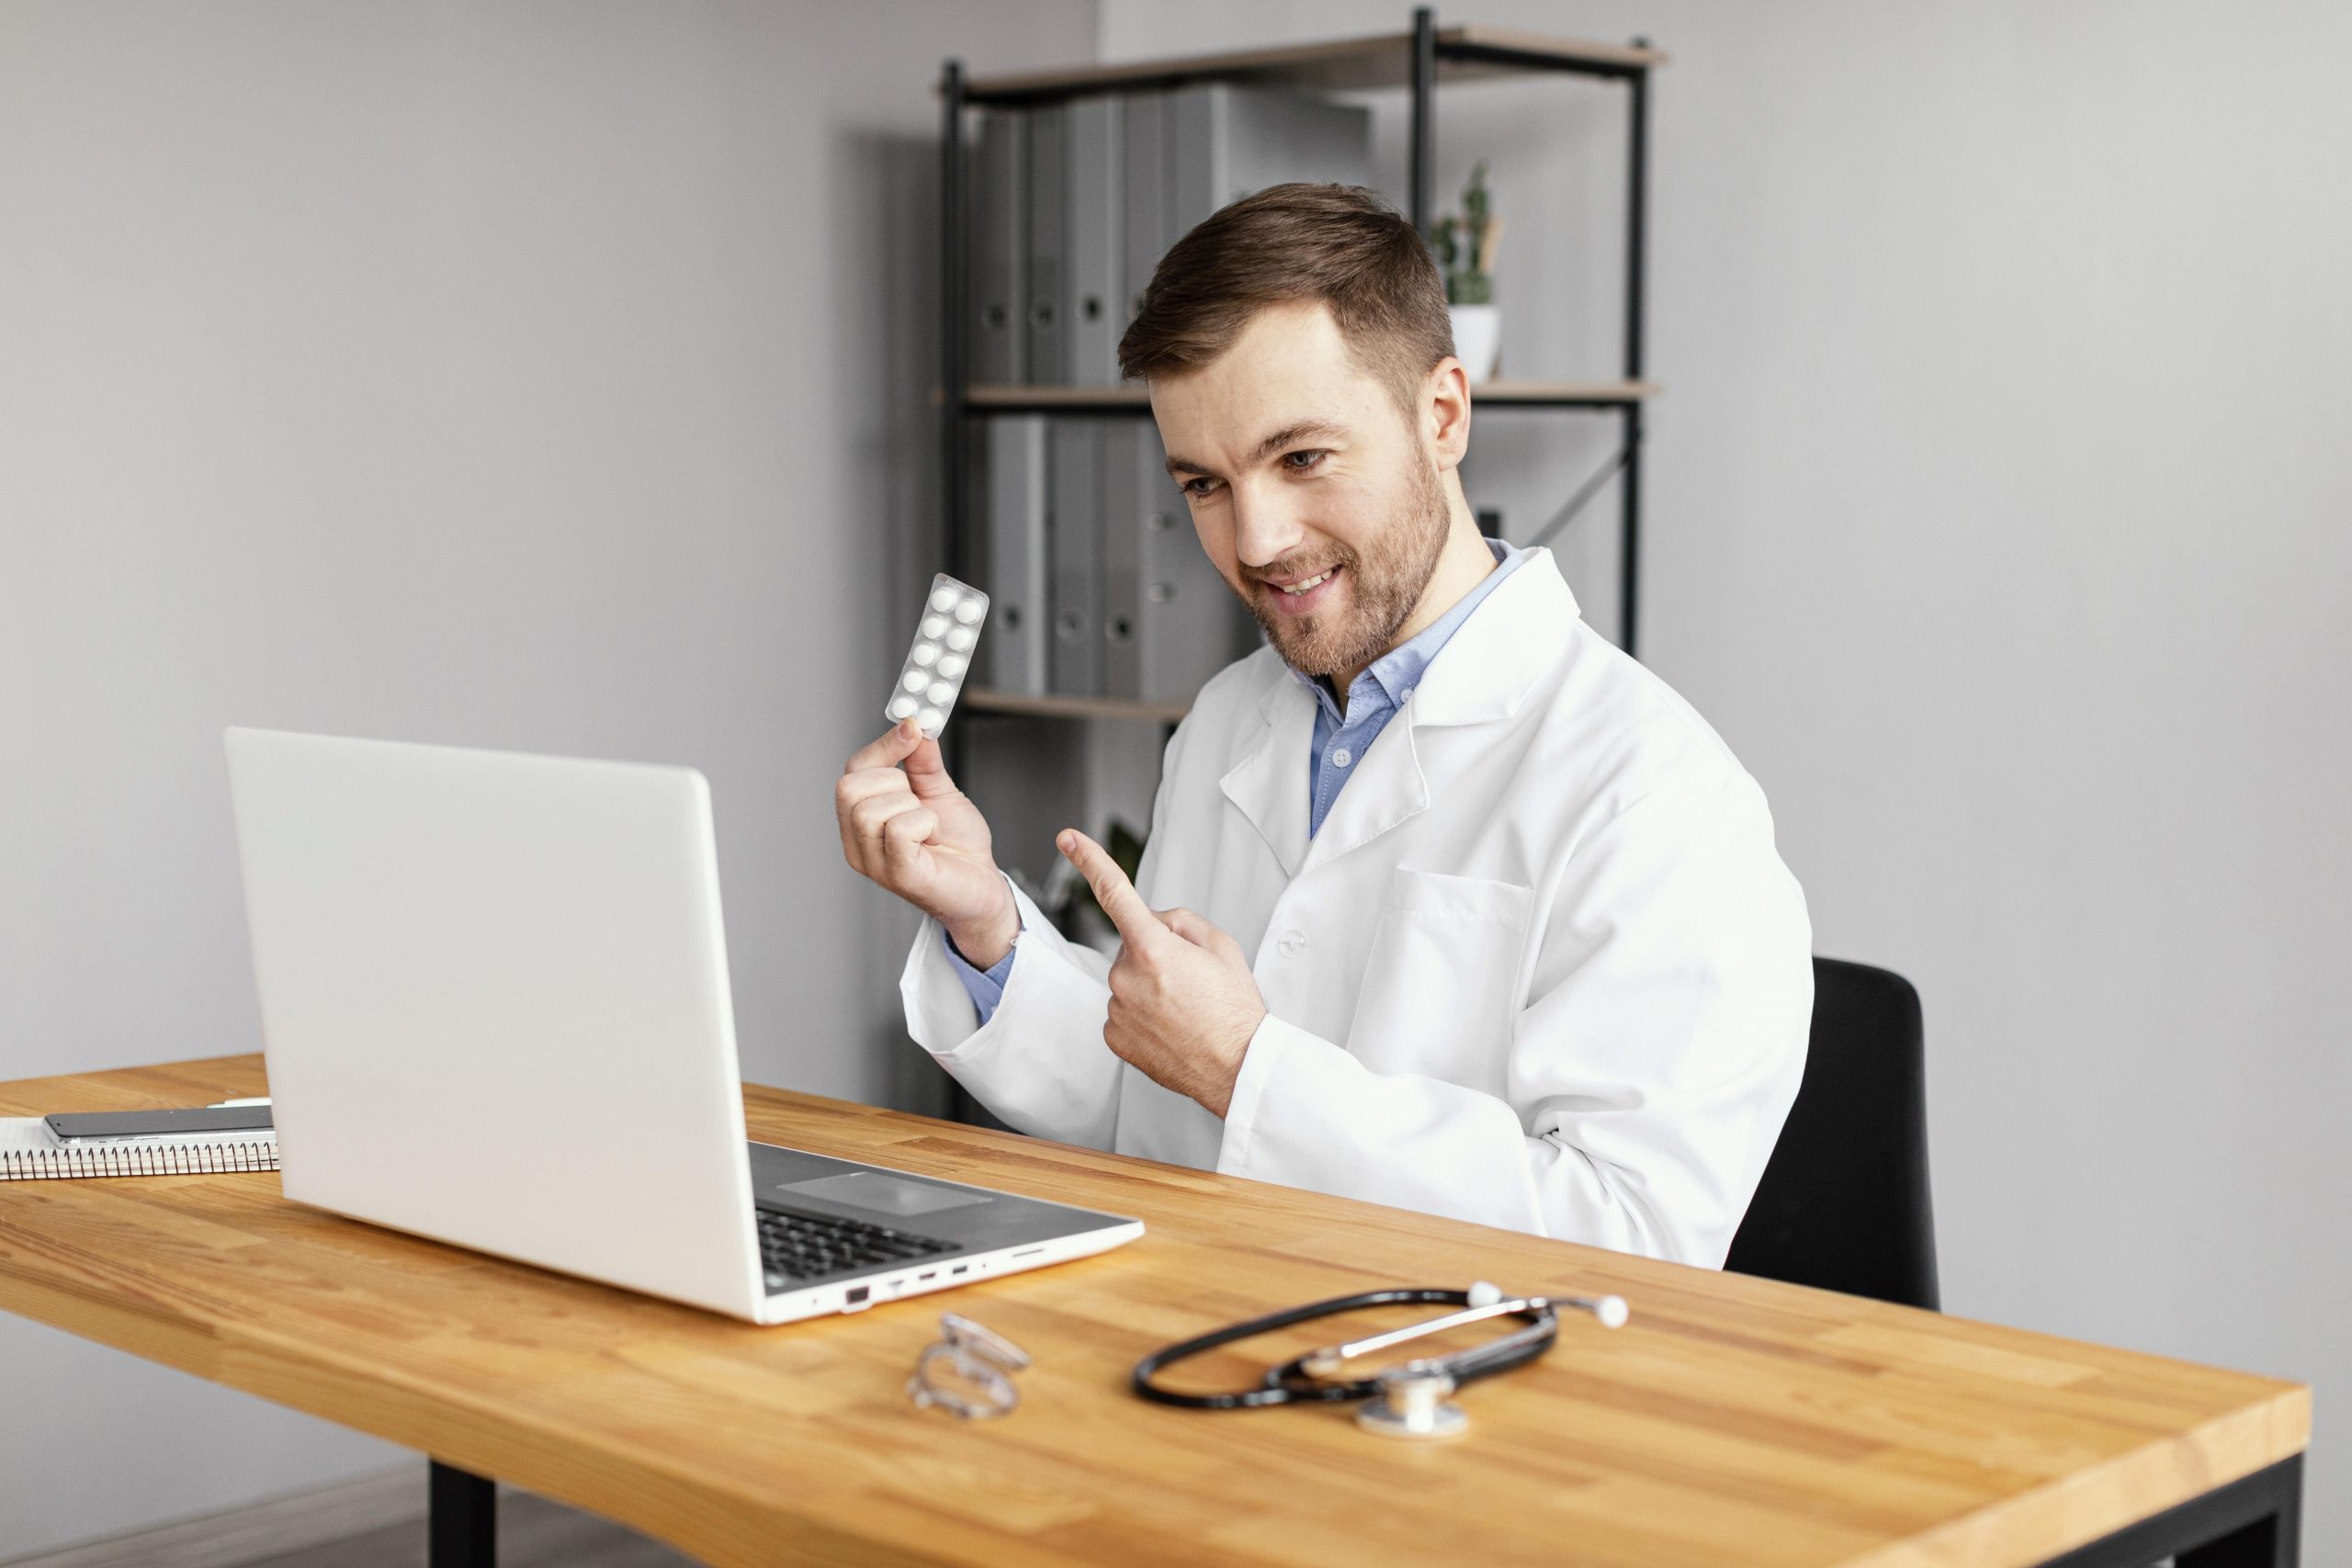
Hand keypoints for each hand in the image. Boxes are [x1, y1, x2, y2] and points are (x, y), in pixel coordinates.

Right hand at [837, 720, 1016, 964]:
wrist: (983, 885)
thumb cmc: (957, 846)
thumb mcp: (939, 792)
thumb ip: (923, 761)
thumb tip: (914, 726)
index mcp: (861, 819)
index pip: (852, 771)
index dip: (883, 746)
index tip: (914, 729)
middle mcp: (858, 843)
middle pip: (849, 788)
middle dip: (894, 782)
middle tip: (920, 801)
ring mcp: (874, 863)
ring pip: (871, 810)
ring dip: (913, 808)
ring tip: (928, 827)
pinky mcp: (899, 875)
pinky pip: (899, 830)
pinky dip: (924, 824)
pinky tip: (932, 838)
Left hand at [1057, 829, 1265, 1117]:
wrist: (1237, 1066)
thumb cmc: (1234, 1009)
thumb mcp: (1221, 946)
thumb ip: (1180, 921)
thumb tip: (1155, 922)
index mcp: (1154, 948)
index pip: (1114, 892)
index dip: (1090, 861)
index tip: (1068, 839)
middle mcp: (1127, 977)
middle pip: (1131, 948)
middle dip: (1154, 955)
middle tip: (1190, 982)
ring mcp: (1117, 1008)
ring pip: (1127, 982)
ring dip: (1149, 988)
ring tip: (1185, 1009)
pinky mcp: (1113, 1036)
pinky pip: (1122, 1012)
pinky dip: (1142, 1016)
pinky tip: (1170, 1027)